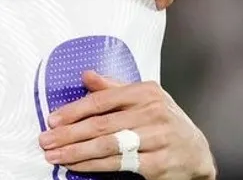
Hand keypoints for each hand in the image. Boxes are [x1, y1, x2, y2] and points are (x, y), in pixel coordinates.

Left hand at [39, 72, 214, 179]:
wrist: (196, 151)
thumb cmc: (164, 121)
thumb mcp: (144, 98)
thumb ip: (113, 88)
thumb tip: (85, 75)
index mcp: (145, 92)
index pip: (102, 100)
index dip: (74, 111)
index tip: (53, 120)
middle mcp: (153, 113)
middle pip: (101, 125)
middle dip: (69, 134)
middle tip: (46, 140)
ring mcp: (157, 139)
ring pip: (107, 146)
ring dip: (77, 152)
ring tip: (55, 156)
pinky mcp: (157, 163)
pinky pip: (118, 164)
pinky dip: (94, 167)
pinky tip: (77, 167)